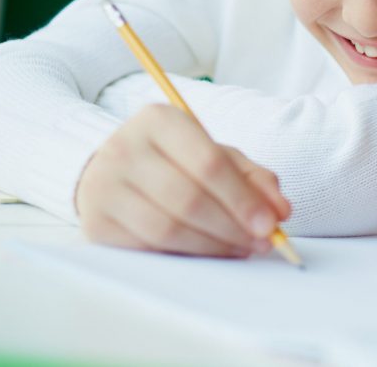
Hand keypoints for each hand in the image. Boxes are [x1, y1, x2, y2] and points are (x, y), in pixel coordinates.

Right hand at [76, 104, 290, 256]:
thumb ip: (254, 178)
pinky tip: (210, 254)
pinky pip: (148, 249)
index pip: (208, 163)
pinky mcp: (96, 223)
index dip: (243, 199)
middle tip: (262, 243)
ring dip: (213, 247)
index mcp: (158, 120)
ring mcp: (104, 187)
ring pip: (168, 228)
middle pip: (189, 199)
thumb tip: (281, 211)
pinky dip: (186, 257)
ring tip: (241, 250)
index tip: (271, 224)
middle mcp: (124, 148)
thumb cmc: (174, 162)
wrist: (111, 170)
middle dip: (233, 227)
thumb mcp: (215, 154)